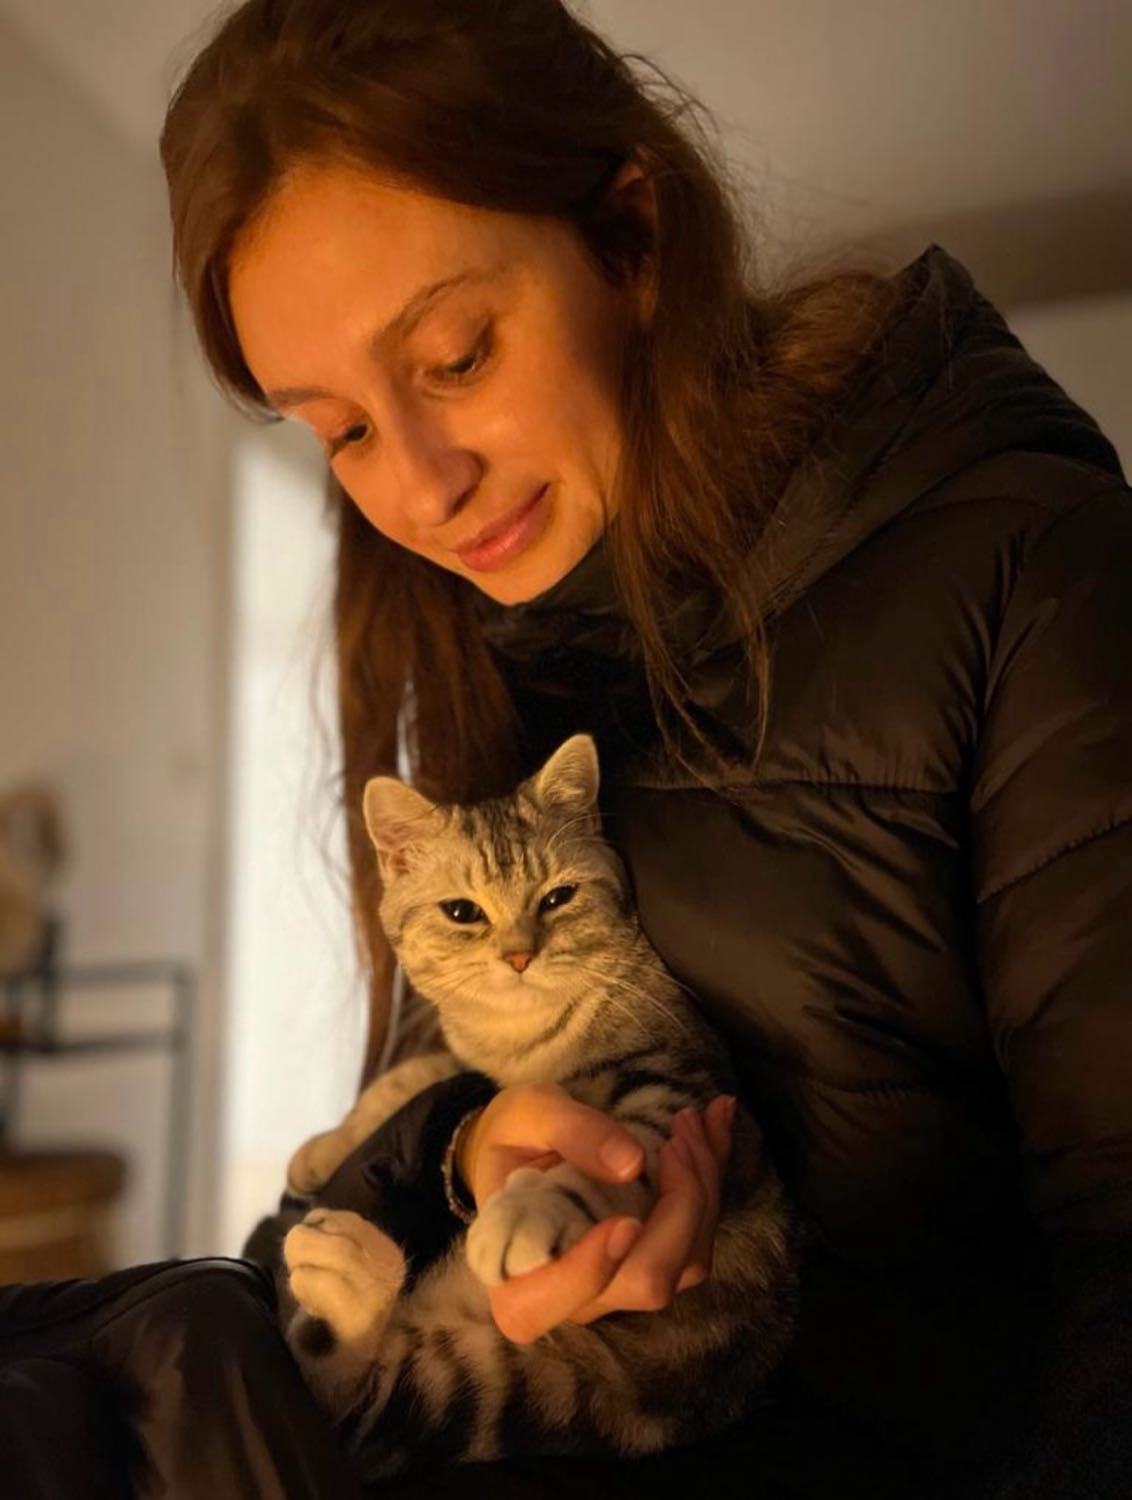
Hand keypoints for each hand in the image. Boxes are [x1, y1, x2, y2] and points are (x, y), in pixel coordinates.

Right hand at [458, 1084, 735, 1343]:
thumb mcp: (527, 1114)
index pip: (540, 1305)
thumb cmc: (515, 1136)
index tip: (623, 1221)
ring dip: (705, 1186)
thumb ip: (570, 1131)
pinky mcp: (656, 1260)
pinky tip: (713, 1125)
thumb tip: (631, 1163)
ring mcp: (622, 1284)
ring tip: (691, 1120)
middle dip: (681, 1204)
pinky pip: (700, 1237)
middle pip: (646, 1281)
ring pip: (688, 1262)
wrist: (528, 1144)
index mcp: (514, 1273)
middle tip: (678, 1132)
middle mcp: (574, 1296)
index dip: (586, 1273)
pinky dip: (714, 1178)